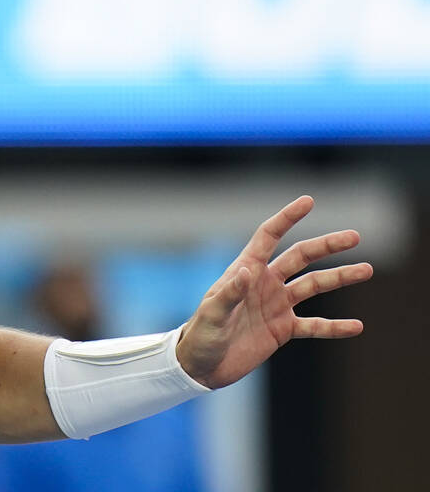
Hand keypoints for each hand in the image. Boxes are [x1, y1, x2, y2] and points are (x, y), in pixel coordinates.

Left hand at [176, 195, 371, 389]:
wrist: (202, 365)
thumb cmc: (201, 335)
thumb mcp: (211, 313)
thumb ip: (229, 293)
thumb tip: (246, 271)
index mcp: (245, 270)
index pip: (268, 237)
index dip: (287, 218)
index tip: (308, 201)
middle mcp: (264, 283)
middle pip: (300, 257)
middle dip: (327, 246)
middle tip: (354, 236)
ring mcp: (276, 305)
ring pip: (314, 286)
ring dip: (339, 278)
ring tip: (366, 270)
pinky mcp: (283, 329)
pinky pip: (314, 325)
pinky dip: (335, 326)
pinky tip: (356, 326)